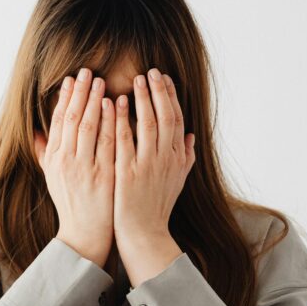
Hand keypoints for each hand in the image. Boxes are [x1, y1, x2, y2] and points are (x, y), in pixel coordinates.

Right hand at [33, 67, 114, 267]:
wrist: (85, 234)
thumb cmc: (71, 203)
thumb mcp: (51, 177)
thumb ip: (44, 152)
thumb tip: (35, 131)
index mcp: (53, 159)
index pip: (58, 121)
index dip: (64, 98)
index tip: (71, 79)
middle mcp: (65, 161)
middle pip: (71, 118)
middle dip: (79, 92)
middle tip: (87, 71)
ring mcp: (83, 168)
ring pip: (87, 127)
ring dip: (94, 101)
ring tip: (101, 81)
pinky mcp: (102, 176)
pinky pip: (106, 143)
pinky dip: (110, 122)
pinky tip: (115, 105)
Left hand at [113, 68, 195, 246]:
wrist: (144, 234)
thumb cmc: (157, 206)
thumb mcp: (178, 181)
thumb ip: (186, 157)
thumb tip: (191, 137)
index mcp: (177, 157)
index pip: (176, 118)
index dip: (170, 96)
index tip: (163, 78)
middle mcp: (166, 158)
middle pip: (165, 116)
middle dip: (158, 91)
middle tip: (150, 71)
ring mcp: (147, 165)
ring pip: (147, 123)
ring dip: (142, 99)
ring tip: (136, 80)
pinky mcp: (128, 172)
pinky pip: (123, 139)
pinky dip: (121, 119)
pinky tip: (116, 103)